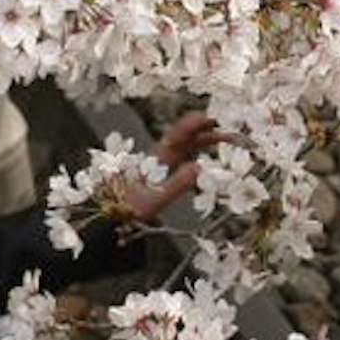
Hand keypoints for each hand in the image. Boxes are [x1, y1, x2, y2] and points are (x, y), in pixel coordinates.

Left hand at [100, 110, 223, 225]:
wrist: (109, 221)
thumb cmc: (127, 210)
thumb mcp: (153, 201)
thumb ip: (177, 185)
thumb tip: (200, 167)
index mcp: (156, 158)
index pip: (178, 134)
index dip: (196, 123)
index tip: (214, 118)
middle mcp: (159, 157)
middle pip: (186, 137)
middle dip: (208, 130)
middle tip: (231, 129)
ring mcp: (161, 166)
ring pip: (187, 147)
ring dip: (206, 141)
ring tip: (229, 140)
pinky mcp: (162, 176)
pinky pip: (184, 160)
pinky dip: (200, 156)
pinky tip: (211, 161)